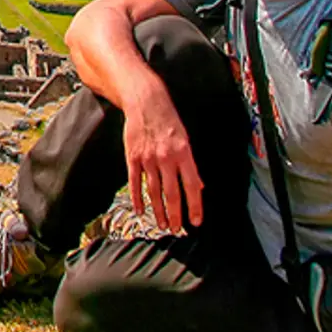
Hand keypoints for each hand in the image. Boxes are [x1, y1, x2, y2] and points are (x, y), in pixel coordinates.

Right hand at [122, 84, 202, 232]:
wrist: (145, 102)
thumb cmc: (168, 120)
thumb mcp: (185, 139)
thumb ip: (190, 165)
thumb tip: (199, 186)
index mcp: (184, 154)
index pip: (192, 186)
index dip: (195, 206)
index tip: (196, 221)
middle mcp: (166, 158)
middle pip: (172, 194)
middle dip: (175, 215)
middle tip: (177, 230)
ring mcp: (148, 159)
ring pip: (154, 191)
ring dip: (158, 211)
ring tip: (162, 225)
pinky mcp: (132, 157)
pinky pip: (135, 182)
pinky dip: (137, 198)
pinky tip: (141, 211)